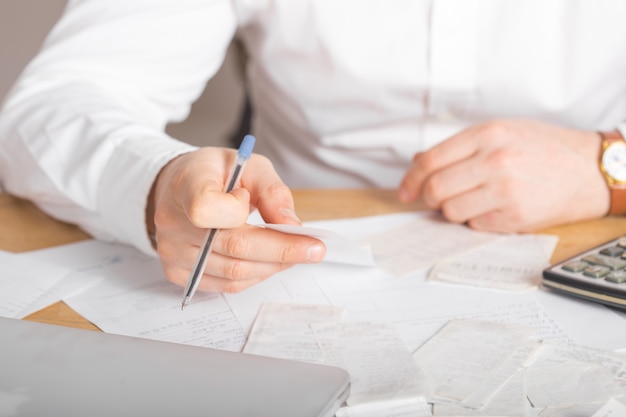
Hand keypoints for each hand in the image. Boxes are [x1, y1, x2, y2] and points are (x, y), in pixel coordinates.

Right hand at [147, 147, 325, 292]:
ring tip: (296, 254)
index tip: (248, 199)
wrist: (179, 188)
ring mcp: (172, 251)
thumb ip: (272, 191)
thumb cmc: (215, 174)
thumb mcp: (248, 166)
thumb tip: (292, 226)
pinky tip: (270, 262)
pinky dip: (255, 275)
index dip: (237, 209)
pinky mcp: (177, 273)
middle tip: (315, 249)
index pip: (207, 208)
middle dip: (282, 250)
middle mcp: (172, 222)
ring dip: (273, 266)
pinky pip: (225, 284)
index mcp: (185, 186)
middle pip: (234, 246)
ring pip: (234, 272)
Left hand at [398, 119, 608, 232]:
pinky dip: (476, 219)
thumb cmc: (542, 148)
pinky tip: (494, 207)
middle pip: (436, 190)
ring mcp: (505, 191)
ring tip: (474, 198)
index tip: (405, 191)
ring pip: (451, 211)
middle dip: (429, 198)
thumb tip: (419, 163)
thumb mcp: (500, 132)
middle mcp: (495, 161)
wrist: (587, 170)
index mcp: (487, 134)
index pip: (431, 161)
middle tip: (437, 198)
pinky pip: (474, 225)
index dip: (411, 179)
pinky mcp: (515, 217)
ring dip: (454, 209)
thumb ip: (458, 147)